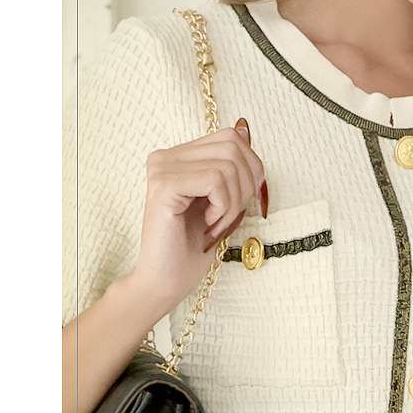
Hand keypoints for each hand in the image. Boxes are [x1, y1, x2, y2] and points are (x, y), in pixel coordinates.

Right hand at [129, 118, 266, 314]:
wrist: (168, 280)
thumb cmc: (195, 244)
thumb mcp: (224, 198)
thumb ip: (232, 167)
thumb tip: (246, 132)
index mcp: (179, 155)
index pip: (231, 137)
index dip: (251, 167)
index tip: (240, 200)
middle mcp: (166, 156)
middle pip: (233, 146)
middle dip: (246, 185)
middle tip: (229, 215)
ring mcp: (162, 168)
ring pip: (227, 165)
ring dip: (234, 202)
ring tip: (216, 223)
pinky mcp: (163, 185)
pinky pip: (215, 180)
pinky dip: (223, 206)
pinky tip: (208, 224)